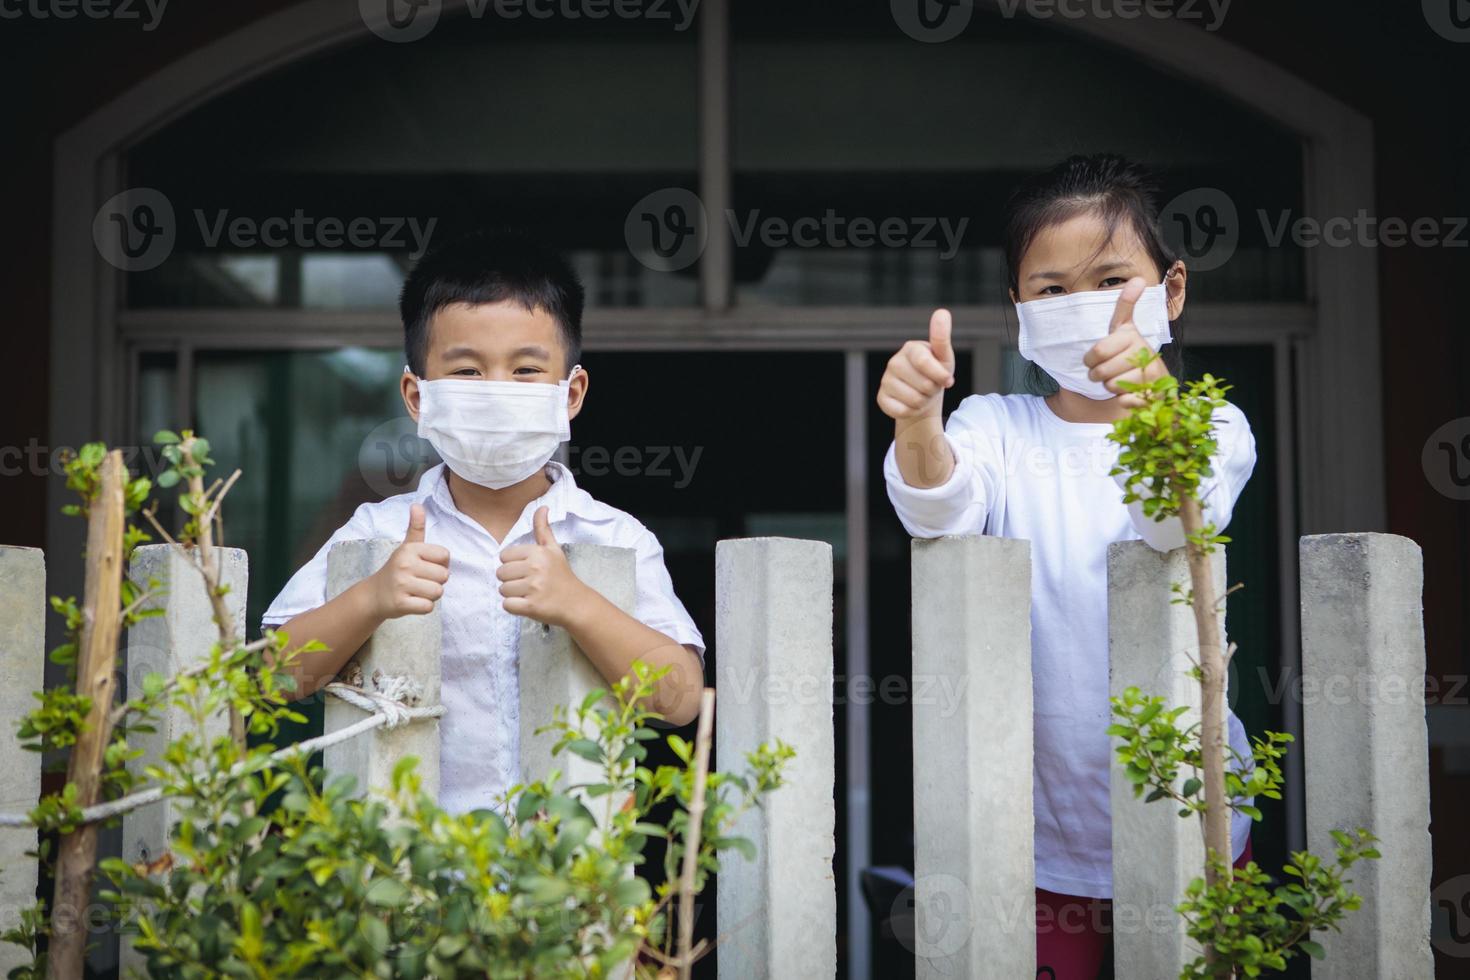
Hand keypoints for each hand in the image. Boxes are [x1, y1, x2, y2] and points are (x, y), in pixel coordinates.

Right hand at [370, 503, 450, 617]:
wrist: (374, 594)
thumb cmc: (398, 569)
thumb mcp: (407, 547)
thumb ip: (416, 527)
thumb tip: (417, 505)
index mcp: (410, 549)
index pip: (445, 555)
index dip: (440, 563)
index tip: (425, 566)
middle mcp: (405, 564)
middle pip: (444, 576)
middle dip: (436, 581)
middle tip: (419, 581)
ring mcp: (401, 584)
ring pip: (438, 592)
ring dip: (431, 595)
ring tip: (416, 591)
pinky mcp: (400, 603)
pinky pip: (428, 607)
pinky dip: (423, 607)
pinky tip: (412, 601)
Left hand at [497, 506, 588, 627]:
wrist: (576, 602)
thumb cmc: (561, 575)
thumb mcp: (553, 549)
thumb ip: (543, 529)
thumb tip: (542, 507)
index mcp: (537, 552)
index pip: (504, 556)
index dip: (512, 564)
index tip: (526, 569)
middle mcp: (535, 568)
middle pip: (501, 573)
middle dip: (511, 580)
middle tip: (527, 583)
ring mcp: (533, 588)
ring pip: (502, 590)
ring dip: (512, 594)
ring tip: (528, 594)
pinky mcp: (531, 607)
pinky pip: (507, 605)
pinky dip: (514, 607)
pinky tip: (526, 604)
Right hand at [877, 309, 955, 420]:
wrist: (923, 395)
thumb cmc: (935, 372)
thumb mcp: (943, 357)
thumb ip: (941, 337)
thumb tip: (941, 312)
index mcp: (910, 349)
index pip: (924, 362)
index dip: (939, 375)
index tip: (948, 381)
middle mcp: (894, 362)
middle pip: (923, 385)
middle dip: (933, 390)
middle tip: (932, 386)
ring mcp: (886, 380)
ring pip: (914, 400)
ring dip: (924, 402)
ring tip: (922, 394)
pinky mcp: (881, 398)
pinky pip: (901, 411)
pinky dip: (912, 412)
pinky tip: (911, 404)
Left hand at [1083, 278, 1170, 407]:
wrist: (1157, 382)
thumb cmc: (1132, 353)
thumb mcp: (1125, 327)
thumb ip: (1126, 305)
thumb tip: (1138, 279)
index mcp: (1132, 336)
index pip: (1097, 351)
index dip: (1090, 359)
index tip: (1094, 358)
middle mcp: (1145, 352)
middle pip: (1101, 371)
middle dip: (1098, 375)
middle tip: (1106, 372)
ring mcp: (1151, 374)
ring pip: (1111, 386)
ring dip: (1110, 387)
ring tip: (1121, 379)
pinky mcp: (1153, 394)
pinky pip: (1125, 401)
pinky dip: (1123, 400)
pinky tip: (1130, 394)